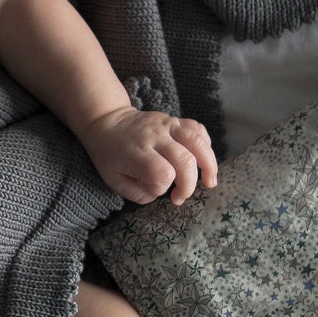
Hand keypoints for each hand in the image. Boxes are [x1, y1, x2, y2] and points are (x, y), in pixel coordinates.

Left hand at [81, 107, 217, 205]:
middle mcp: (155, 136)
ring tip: (210, 182)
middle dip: (189, 184)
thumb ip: (138, 193)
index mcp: (137, 152)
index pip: (162, 173)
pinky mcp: (174, 119)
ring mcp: (166, 125)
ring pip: (197, 142)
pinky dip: (206, 144)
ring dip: (209, 164)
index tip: (155, 189)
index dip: (164, 188)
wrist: (107, 121)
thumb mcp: (114, 180)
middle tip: (180, 196)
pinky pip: (197, 128)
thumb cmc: (109, 155)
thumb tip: (162, 192)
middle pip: (185, 160)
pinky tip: (205, 159)